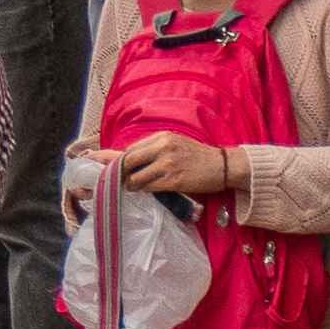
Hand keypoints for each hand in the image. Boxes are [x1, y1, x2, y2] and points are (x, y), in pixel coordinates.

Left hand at [113, 133, 241, 199]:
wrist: (224, 165)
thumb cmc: (198, 156)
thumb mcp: (174, 143)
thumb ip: (153, 148)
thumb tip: (128, 157)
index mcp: (161, 137)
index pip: (130, 148)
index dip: (116, 158)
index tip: (105, 164)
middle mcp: (162, 148)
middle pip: (128, 160)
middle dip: (117, 171)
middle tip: (113, 179)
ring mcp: (168, 165)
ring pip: (136, 176)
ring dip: (129, 183)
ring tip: (128, 186)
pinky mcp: (175, 181)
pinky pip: (149, 187)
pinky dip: (141, 190)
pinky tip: (140, 190)